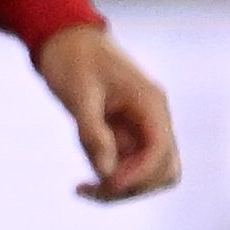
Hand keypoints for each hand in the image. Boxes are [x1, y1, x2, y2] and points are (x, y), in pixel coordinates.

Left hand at [33, 22, 178, 200]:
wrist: (66, 40)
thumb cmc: (73, 60)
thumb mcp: (78, 95)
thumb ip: (93, 133)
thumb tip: (106, 174)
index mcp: (151, 103)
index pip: (160, 152)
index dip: (137, 175)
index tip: (105, 184)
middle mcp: (154, 118)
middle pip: (163, 170)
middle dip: (132, 186)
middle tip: (91, 188)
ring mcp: (142, 128)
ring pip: (149, 175)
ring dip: (121, 188)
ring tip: (84, 188)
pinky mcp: (127, 135)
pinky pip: (129, 169)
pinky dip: (110, 180)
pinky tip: (82, 184)